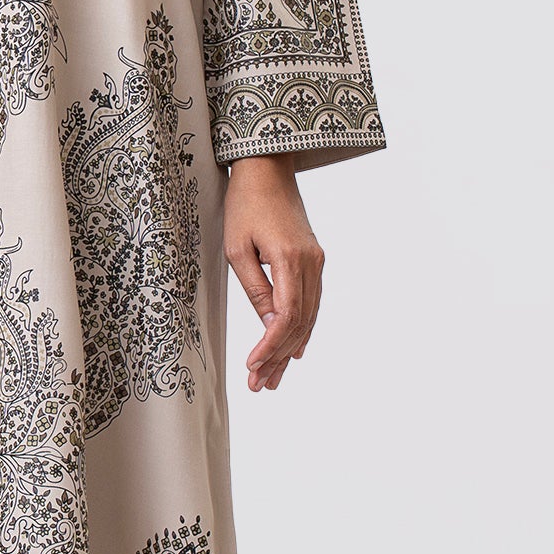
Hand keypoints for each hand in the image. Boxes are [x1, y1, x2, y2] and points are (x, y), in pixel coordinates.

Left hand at [224, 156, 324, 392]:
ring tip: (272, 378)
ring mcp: (316, 262)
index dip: (271, 347)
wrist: (268, 168)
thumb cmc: (244, 203)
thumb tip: (268, 325)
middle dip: (278, 358)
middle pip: (299, 323)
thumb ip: (255, 289)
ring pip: (308, 317)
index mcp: (290, 260)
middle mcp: (311, 264)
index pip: (286, 317)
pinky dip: (301, 329)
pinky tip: (294, 350)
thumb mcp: (237, 247)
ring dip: (289, 349)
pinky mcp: (313, 260)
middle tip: (259, 385)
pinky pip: (311, 303)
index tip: (253, 367)